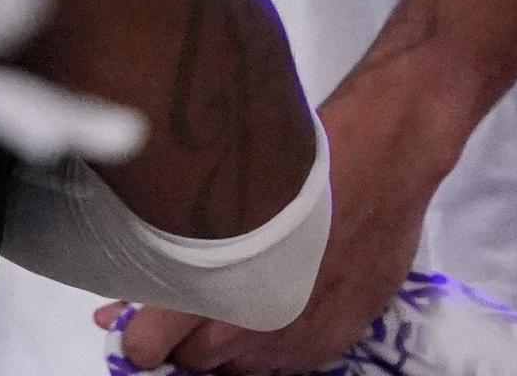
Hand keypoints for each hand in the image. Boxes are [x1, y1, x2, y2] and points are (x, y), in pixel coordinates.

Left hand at [106, 87, 428, 371]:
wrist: (385, 160)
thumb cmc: (297, 160)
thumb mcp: (220, 189)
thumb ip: (173, 245)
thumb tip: (132, 276)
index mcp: (214, 288)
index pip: (149, 345)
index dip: (139, 331)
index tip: (135, 315)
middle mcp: (253, 329)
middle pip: (194, 361)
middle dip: (182, 337)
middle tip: (182, 301)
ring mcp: (297, 343)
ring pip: (240, 366)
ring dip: (228, 343)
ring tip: (232, 297)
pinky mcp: (334, 342)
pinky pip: (285, 362)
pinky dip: (272, 341)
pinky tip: (275, 301)